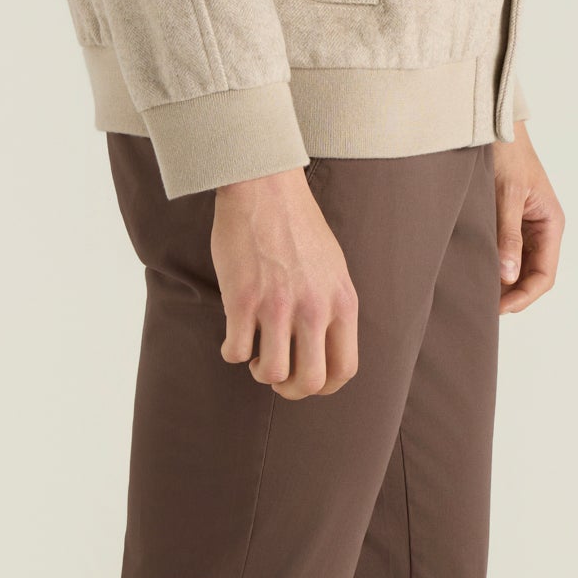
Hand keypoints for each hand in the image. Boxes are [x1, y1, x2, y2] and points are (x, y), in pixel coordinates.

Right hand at [212, 167, 359, 397]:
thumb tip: (326, 343)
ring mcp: (277, 306)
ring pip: (271, 373)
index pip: (345, 369)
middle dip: (291, 390)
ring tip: (255, 354)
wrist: (264, 188)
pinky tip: (233, 336)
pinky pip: (236, 351)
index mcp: (342, 302)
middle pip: (310, 381)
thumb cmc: (297, 224)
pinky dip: (232, 352)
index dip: (326, 387)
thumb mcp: (334, 267)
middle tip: (277, 377)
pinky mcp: (242, 300)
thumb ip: (333, 305)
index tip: (308, 382)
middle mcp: (314, 308)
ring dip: (260, 372)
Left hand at [494, 124, 562, 313]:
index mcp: (550, 224)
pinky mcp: (506, 222)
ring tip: (477, 293)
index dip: (524, 296)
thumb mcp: (508, 195)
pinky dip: (492, 265)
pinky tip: (474, 271)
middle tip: (483, 305)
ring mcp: (524, 227)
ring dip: (501, 282)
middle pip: (531, 276)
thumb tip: (507, 275)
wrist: (493, 127)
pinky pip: (503, 252)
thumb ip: (508, 235)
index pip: (544, 275)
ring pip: (516, 267)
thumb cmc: (508, 155)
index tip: (499, 307)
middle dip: (511, 294)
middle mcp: (540, 230)